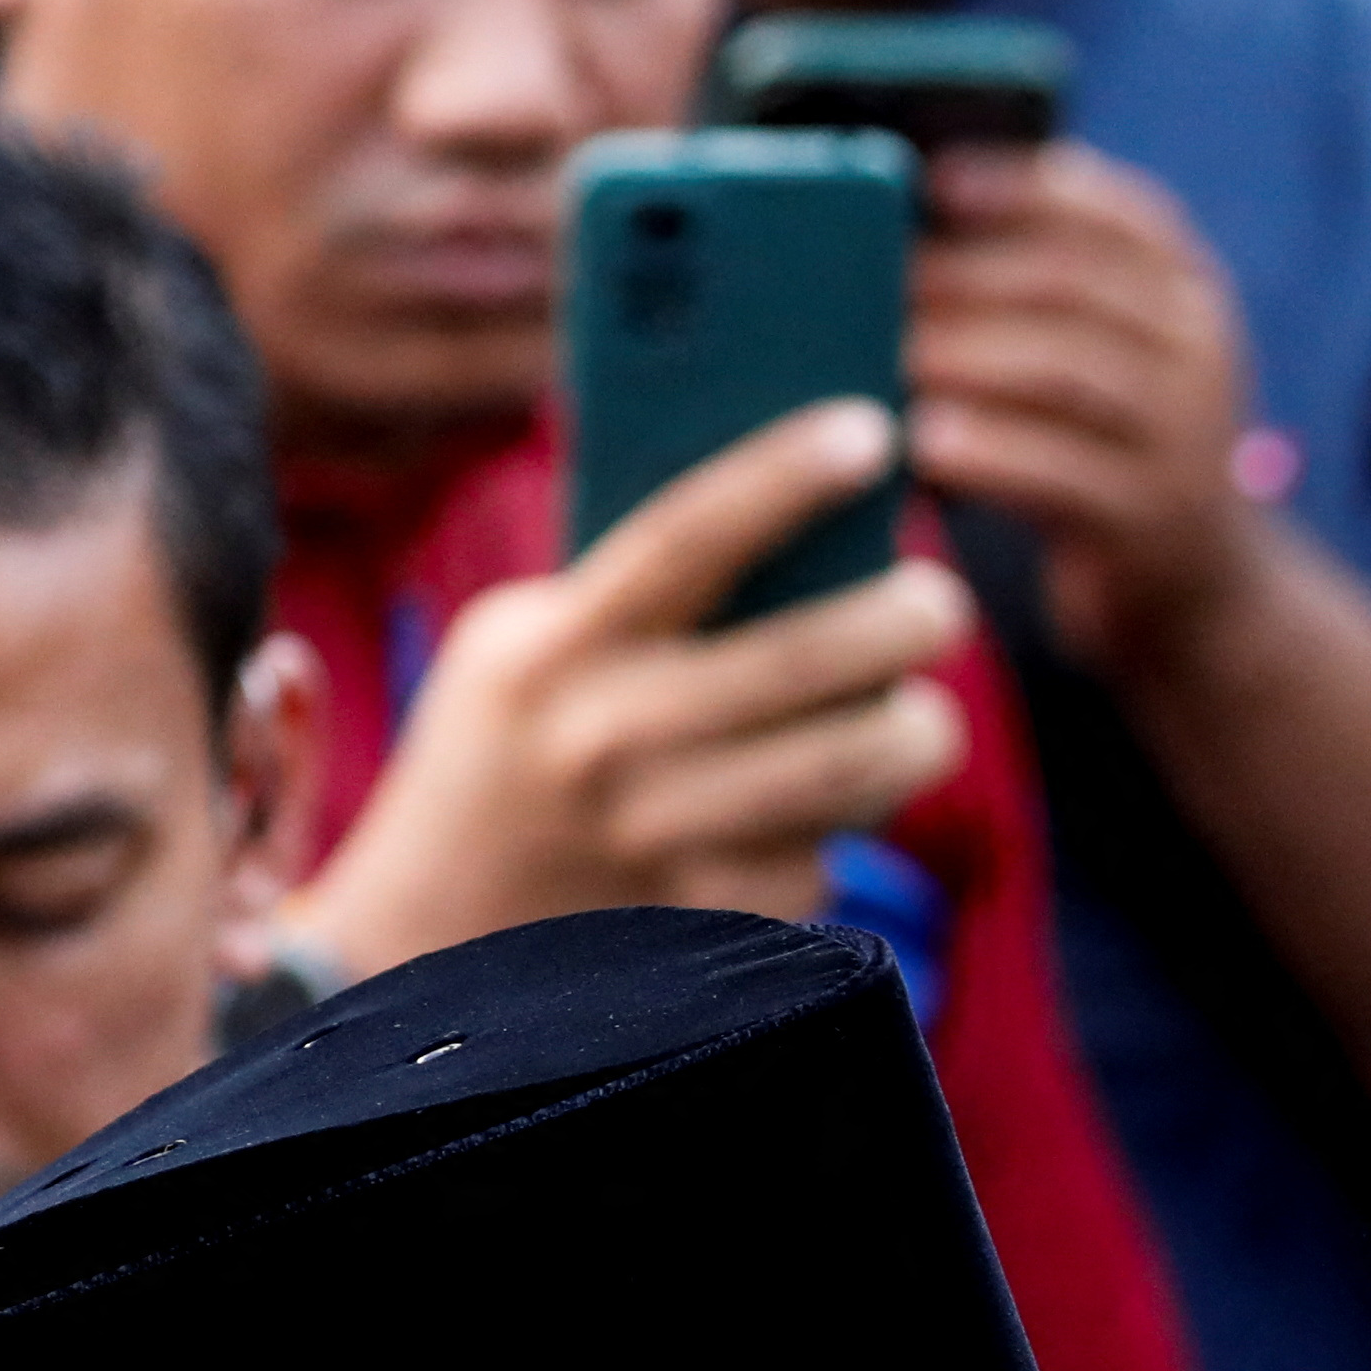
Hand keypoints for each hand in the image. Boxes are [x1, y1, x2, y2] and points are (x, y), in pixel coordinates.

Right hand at [289, 400, 967, 976]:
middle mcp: (597, 742)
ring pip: (842, 769)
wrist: (428, 942)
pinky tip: (831, 813)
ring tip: (924, 713)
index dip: (781, 477)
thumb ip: (638, 592)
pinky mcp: (706, 922)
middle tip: (942, 603)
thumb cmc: (514, 750)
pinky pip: (823, 858)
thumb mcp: (528, 651)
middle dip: (901, 622)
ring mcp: (652, 841)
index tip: (872, 428)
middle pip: (797, 663)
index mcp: (546, 649)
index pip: (681, 538)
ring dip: (914, 734)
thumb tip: (809, 518)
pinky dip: (846, 828)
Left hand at [907, 142, 1265, 679]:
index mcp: (1189, 290)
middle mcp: (1203, 352)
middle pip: (1078, 285)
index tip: (935, 179)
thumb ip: (1041, 297)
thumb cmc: (1105, 448)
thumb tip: (903, 228)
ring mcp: (1188, 437)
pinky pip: (1060, 472)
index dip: (1025, 186)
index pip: (1119, 211)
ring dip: (968, 355)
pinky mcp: (1153, 519)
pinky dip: (984, 451)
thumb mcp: (1104, 358)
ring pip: (1069, 371)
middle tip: (883, 278)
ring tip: (893, 353)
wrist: (1194, 585)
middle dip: (970, 273)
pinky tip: (921, 443)